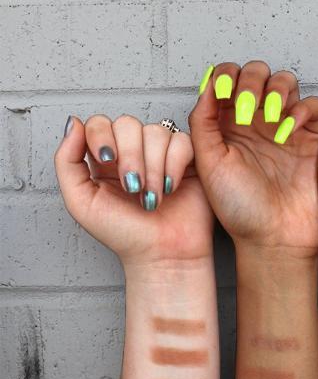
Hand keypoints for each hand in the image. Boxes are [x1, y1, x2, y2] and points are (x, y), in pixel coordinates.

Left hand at [54, 115, 212, 267]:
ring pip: (157, 132)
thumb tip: (74, 124)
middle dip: (130, 156)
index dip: (103, 136)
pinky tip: (170, 187)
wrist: (162, 255)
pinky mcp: (189, 161)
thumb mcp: (81, 202)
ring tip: (152, 196)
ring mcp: (162, 155)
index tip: (107, 160)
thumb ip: (67, 161)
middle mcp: (134, 152)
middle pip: (129, 124)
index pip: (101, 123)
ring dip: (153, 167)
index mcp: (106, 159)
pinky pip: (183, 142)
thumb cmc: (125, 235)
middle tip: (132, 187)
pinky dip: (174, 165)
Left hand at [188, 61, 317, 257]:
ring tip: (268, 117)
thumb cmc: (240, 208)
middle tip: (248, 108)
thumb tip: (206, 85)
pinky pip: (313, 106)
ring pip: (286, 82)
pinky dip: (301, 110)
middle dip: (252, 81)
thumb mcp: (208, 164)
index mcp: (228, 125)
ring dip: (276, 89)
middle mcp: (257, 121)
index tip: (222, 93)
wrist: (274, 237)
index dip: (225, 76)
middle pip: (258, 73)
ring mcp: (286, 127)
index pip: (227, 79)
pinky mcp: (313, 138)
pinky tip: (286, 132)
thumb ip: (202, 122)